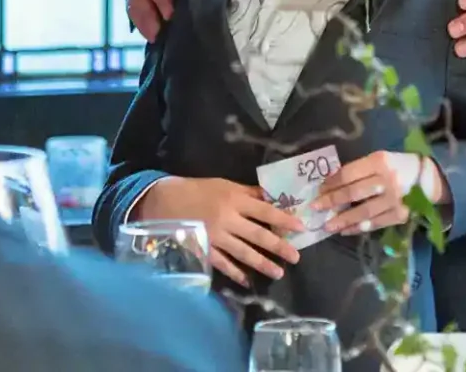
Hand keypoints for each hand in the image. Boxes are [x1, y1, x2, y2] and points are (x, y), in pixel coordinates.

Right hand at [133, 176, 304, 286]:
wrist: (164, 201)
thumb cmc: (198, 190)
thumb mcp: (225, 185)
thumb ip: (248, 194)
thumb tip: (272, 198)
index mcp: (234, 200)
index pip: (266, 211)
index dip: (284, 220)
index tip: (300, 228)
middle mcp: (228, 219)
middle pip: (258, 235)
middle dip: (279, 247)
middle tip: (296, 257)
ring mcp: (215, 237)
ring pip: (244, 253)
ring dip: (262, 264)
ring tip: (279, 273)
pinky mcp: (204, 250)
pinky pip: (223, 263)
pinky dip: (235, 273)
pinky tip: (247, 280)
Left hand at [313, 151, 448, 235]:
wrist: (430, 178)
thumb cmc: (398, 166)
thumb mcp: (381, 159)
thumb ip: (360, 170)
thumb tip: (332, 184)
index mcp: (380, 161)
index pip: (349, 173)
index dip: (332, 183)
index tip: (319, 190)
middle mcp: (387, 179)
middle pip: (353, 192)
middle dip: (331, 201)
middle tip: (315, 209)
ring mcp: (394, 199)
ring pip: (363, 211)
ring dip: (342, 220)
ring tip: (327, 226)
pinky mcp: (400, 215)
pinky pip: (375, 223)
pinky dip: (359, 227)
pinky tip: (346, 230)